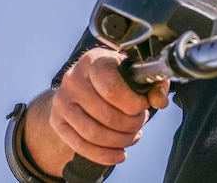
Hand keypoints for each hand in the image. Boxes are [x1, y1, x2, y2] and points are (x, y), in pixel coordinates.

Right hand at [49, 47, 169, 165]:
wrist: (83, 82)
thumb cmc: (115, 76)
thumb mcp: (136, 73)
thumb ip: (154, 84)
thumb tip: (159, 101)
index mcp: (95, 61)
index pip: (113, 90)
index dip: (134, 104)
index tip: (144, 106)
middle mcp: (73, 79)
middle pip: (106, 115)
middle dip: (131, 125)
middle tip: (140, 122)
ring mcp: (62, 101)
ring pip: (94, 133)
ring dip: (120, 140)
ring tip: (132, 136)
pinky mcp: (57, 121)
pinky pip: (81, 146)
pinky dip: (104, 155)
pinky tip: (120, 153)